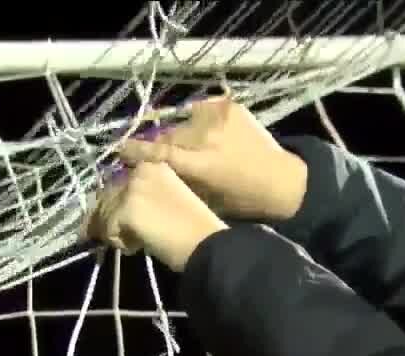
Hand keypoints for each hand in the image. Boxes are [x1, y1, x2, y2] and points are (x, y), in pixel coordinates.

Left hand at [86, 161, 227, 272]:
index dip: (119, 203)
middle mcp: (140, 171)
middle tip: (130, 234)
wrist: (205, 243)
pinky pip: (109, 231)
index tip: (128, 219)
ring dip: (117, 231)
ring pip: (105, 213)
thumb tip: (128, 211)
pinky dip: (120, 243)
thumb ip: (150, 196)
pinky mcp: (126, 210)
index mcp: (154, 165)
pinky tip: (137, 247)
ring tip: (136, 242)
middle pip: (108, 196)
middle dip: (113, 217)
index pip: (121, 182)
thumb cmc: (198, 226)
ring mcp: (132, 189)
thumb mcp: (173, 199)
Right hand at [116, 93, 308, 222]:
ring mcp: (219, 117)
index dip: (136, 150)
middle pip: (167, 134)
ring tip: (189, 144)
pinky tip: (206, 132)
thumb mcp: (205, 199)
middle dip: (159, 142)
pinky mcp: (229, 105)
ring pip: (182, 121)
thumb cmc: (242, 201)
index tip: (121, 148)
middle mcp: (206, 137)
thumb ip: (178, 182)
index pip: (158, 152)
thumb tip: (150, 172)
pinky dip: (198, 120)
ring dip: (180, 131)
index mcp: (200, 165)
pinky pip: (200, 110)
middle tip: (154, 150)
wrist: (283, 181)